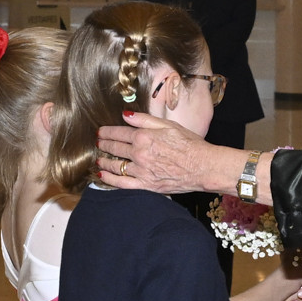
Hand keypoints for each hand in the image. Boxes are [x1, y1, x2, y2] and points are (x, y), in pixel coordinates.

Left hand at [95, 113, 244, 194]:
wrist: (203, 167)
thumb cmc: (191, 144)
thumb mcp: (169, 125)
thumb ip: (145, 120)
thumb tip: (126, 115)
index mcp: (144, 136)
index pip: (119, 132)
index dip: (107, 132)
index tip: (100, 132)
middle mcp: (139, 153)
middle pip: (115, 148)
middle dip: (104, 145)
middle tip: (98, 143)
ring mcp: (141, 171)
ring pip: (115, 166)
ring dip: (104, 162)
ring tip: (99, 160)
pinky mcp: (146, 185)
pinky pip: (122, 183)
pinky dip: (110, 179)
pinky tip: (103, 175)